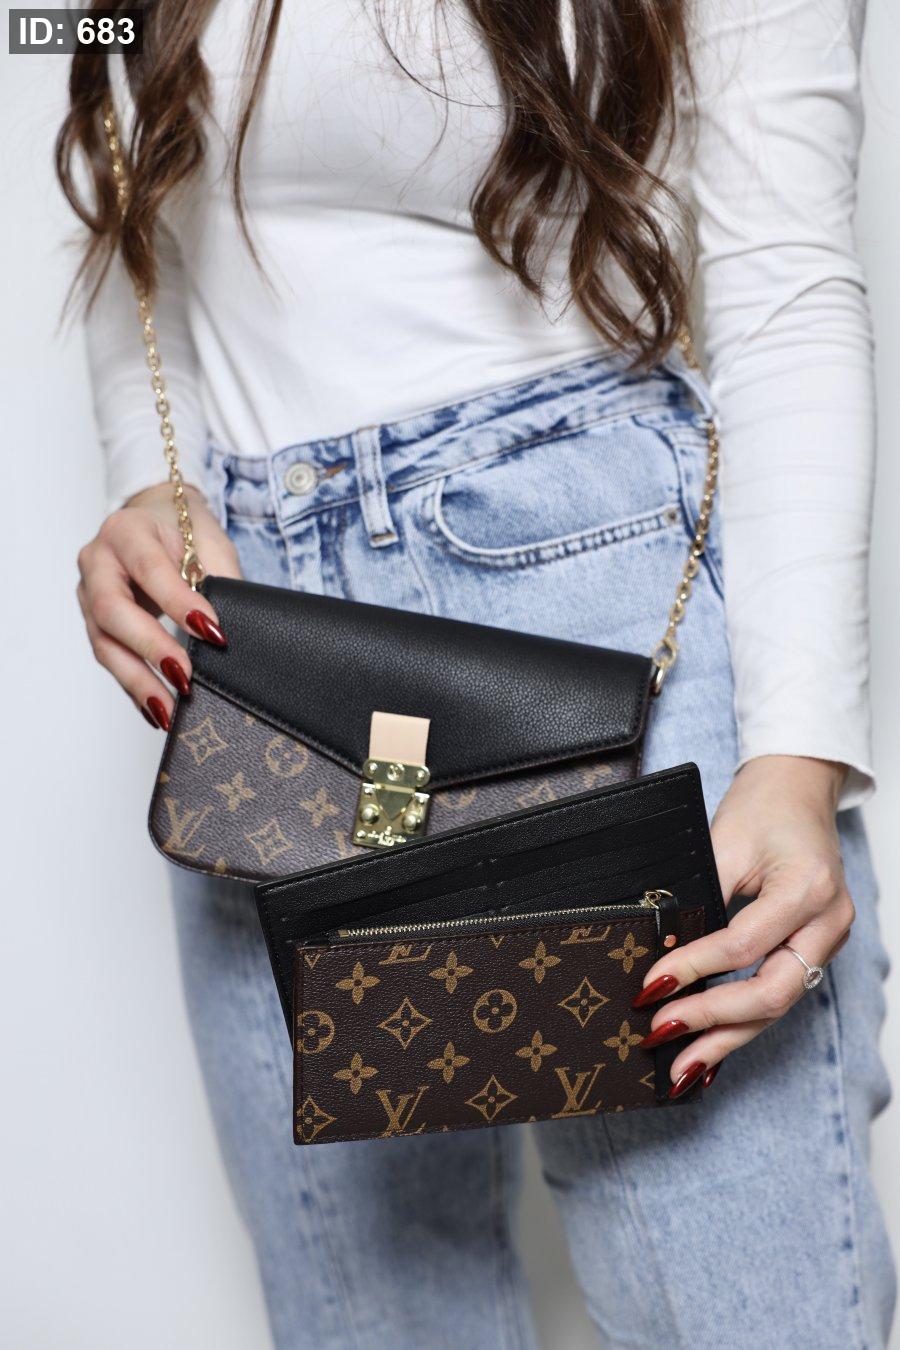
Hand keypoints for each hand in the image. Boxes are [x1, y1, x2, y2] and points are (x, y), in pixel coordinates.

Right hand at [77, 481, 241, 727]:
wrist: (155, 519)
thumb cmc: (185, 531)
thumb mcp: (209, 545)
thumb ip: (220, 581)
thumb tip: (239, 631)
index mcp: (127, 530)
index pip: (150, 568)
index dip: (179, 602)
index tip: (213, 632)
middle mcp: (98, 560)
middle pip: (112, 610)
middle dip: (151, 648)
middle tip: (185, 677)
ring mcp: (88, 592)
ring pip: (105, 643)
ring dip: (138, 680)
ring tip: (168, 710)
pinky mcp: (94, 622)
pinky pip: (110, 658)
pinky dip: (134, 686)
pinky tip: (155, 709)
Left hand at [633, 755, 854, 1096]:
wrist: (799, 788)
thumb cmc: (763, 807)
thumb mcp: (724, 841)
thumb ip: (701, 898)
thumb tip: (662, 951)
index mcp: (807, 889)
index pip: (745, 946)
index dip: (695, 970)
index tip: (650, 986)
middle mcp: (827, 922)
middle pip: (772, 991)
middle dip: (712, 1021)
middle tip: (661, 1034)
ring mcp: (827, 940)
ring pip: (778, 1005)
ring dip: (726, 1038)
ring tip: (680, 1069)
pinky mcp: (814, 948)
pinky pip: (779, 994)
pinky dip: (742, 1023)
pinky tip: (711, 1050)